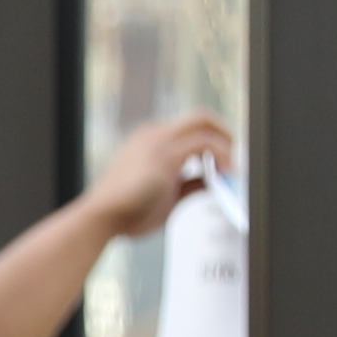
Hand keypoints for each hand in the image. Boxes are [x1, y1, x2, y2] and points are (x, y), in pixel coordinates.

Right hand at [86, 111, 240, 242]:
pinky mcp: (165, 153)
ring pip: (204, 121)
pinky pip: (206, 142)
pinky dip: (224, 155)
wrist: (99, 219)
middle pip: (200, 117)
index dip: (212, 142)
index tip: (225, 162)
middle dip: (224, 133)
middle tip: (237, 157)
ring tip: (234, 167)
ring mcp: (158, 140)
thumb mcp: (164, 195)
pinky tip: (227, 174)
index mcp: (148, 143)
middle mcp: (153, 134)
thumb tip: (211, 180)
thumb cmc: (125, 212)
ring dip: (227, 142)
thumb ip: (188, 184)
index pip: (188, 130)